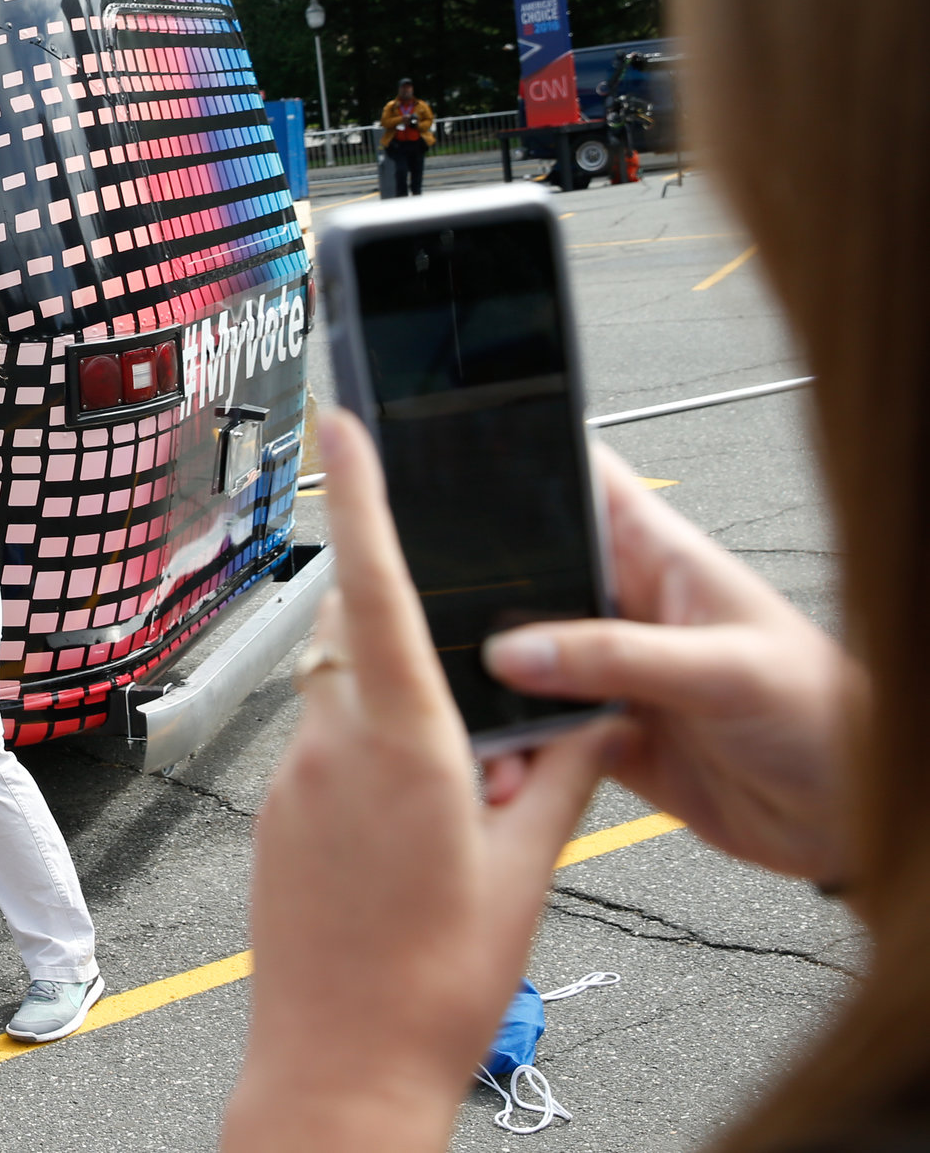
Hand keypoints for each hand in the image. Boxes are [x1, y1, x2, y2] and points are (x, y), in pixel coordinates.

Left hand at [224, 411, 613, 1152]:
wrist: (339, 1067)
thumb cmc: (435, 981)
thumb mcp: (528, 869)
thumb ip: (555, 771)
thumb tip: (577, 708)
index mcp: (403, 742)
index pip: (379, 588)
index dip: (364, 497)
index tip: (345, 424)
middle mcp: (331, 744)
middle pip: (364, 640)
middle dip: (416, 649)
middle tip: (479, 744)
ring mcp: (290, 778)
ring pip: (343, 700)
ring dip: (394, 720)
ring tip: (445, 821)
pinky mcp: (269, 813)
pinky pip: (320, 753)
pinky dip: (365, 767)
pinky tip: (399, 848)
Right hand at [479, 449, 859, 888]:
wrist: (857, 821)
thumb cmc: (831, 719)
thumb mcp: (727, 670)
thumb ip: (619, 656)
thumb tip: (517, 649)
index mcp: (662, 560)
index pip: (582, 483)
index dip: (522, 459)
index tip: (453, 459)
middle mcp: (627, 611)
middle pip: (526, 574)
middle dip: (474, 586)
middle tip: (424, 599)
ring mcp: (612, 674)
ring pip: (518, 660)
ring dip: (485, 680)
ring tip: (457, 693)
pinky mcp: (603, 737)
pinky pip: (535, 732)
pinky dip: (510, 747)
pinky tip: (502, 757)